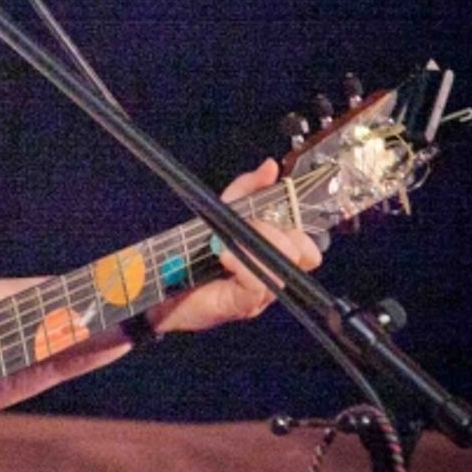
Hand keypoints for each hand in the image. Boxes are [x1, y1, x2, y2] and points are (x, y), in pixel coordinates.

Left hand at [153, 158, 323, 334]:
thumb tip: (270, 167)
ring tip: (230, 243)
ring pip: (282, 269)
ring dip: (257, 247)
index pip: (307, 246)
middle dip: (276, 234)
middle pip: (301, 255)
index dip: (297, 229)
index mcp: (275, 254)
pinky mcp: (241, 304)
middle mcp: (274, 275)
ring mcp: (260, 293)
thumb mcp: (223, 211)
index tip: (272, 214)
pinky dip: (244, 266)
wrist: (164, 284)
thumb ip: (247, 189)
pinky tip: (226, 256)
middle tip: (248, 227)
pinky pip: (257, 285)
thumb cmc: (195, 251)